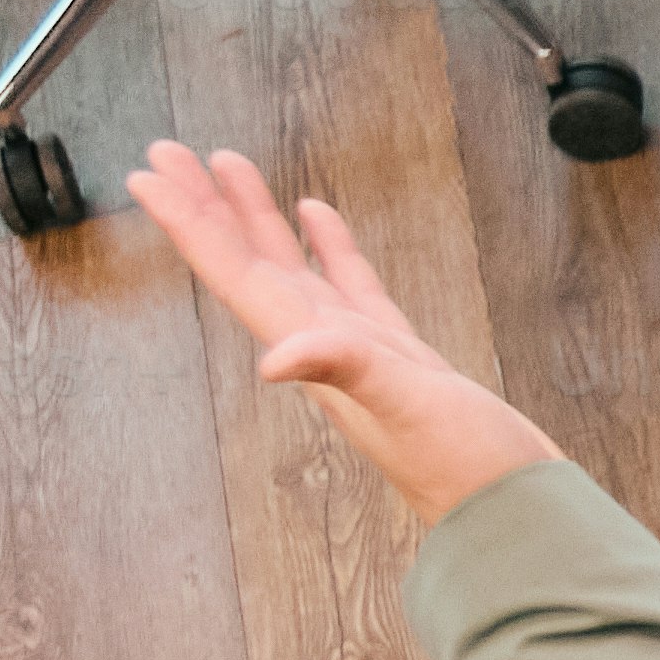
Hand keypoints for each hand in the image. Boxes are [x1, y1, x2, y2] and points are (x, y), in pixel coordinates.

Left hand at [127, 144, 563, 527]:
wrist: (509, 507)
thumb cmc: (461, 465)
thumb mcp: (404, 407)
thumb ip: (346, 370)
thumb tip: (275, 359)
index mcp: (308, 345)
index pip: (233, 270)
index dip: (188, 221)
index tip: (149, 175)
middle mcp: (318, 343)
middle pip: (246, 259)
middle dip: (205, 205)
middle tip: (169, 152)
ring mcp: (357, 346)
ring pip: (290, 264)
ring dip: (257, 216)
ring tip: (230, 166)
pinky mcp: (397, 350)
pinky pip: (348, 282)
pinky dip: (328, 244)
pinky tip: (318, 215)